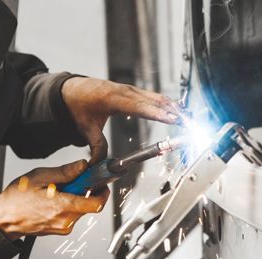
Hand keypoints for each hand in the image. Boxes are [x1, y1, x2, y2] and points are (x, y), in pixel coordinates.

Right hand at [0, 160, 108, 239]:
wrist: (4, 220)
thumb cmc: (16, 199)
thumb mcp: (39, 177)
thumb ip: (65, 172)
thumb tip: (83, 166)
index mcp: (62, 207)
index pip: (96, 203)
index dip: (103, 192)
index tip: (101, 182)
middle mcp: (66, 221)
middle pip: (90, 205)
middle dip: (87, 191)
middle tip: (74, 182)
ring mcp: (64, 228)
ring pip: (82, 210)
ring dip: (77, 198)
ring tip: (58, 191)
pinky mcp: (62, 230)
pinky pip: (74, 215)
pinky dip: (70, 205)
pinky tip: (56, 200)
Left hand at [61, 77, 181, 163]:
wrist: (72, 90)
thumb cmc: (79, 106)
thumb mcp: (85, 128)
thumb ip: (95, 147)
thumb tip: (99, 165)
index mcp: (112, 99)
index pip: (139, 106)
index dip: (157, 113)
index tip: (172, 119)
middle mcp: (124, 91)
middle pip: (154, 100)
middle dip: (173, 111)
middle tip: (188, 122)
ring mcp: (130, 89)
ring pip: (157, 97)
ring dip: (173, 107)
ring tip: (188, 119)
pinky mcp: (134, 91)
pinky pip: (154, 96)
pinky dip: (167, 103)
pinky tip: (178, 110)